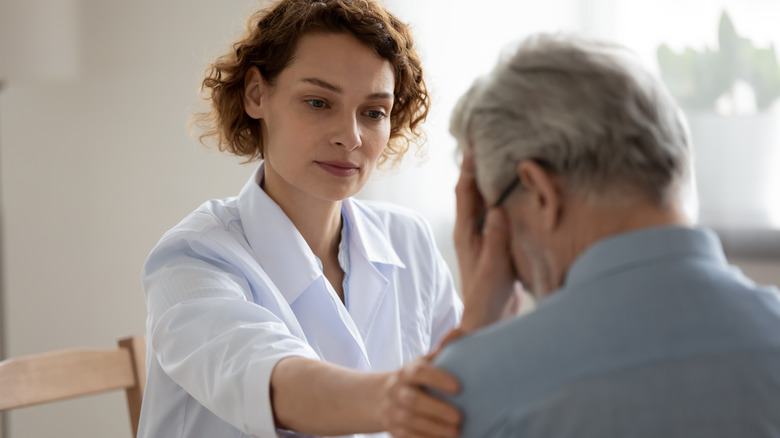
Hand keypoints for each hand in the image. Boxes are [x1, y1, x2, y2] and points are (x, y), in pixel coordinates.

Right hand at [379, 354, 460, 437]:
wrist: (385, 399)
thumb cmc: (416, 380)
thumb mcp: (425, 363)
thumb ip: (442, 349)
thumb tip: (458, 332)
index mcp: (406, 372)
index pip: (419, 372)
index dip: (438, 379)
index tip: (458, 387)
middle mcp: (396, 391)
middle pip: (414, 400)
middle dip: (437, 409)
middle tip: (460, 417)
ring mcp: (392, 412)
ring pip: (411, 421)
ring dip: (435, 429)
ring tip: (457, 432)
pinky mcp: (393, 430)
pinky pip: (408, 437)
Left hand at [453, 156, 520, 332]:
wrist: (488, 318)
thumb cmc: (488, 296)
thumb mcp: (495, 267)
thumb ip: (496, 239)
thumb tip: (497, 210)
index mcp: (467, 231)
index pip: (465, 191)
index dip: (468, 167)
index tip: (473, 143)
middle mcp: (471, 229)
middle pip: (472, 190)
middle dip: (477, 165)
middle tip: (487, 140)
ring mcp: (481, 235)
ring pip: (483, 199)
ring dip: (489, 179)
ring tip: (500, 156)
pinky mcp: (493, 241)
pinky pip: (495, 211)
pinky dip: (500, 196)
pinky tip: (513, 188)